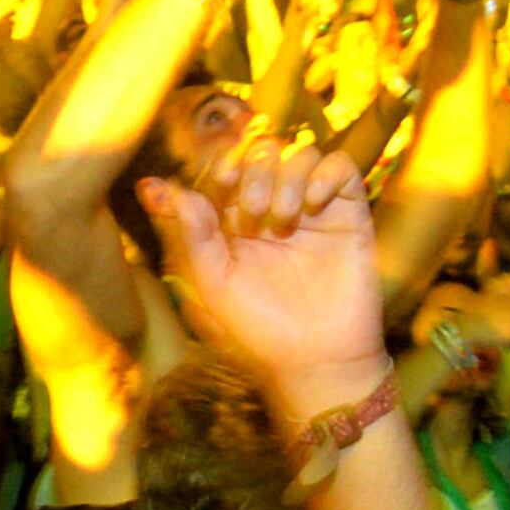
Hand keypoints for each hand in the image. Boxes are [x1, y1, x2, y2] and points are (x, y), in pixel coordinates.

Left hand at [143, 132, 385, 399]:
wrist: (315, 359)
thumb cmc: (257, 327)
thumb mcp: (212, 283)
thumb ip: (189, 235)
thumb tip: (160, 188)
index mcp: (232, 219)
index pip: (225, 165)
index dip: (220, 165)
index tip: (221, 184)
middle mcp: (272, 204)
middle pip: (261, 150)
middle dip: (252, 171)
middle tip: (252, 214)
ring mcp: (311, 206)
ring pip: (299, 151)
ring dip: (285, 175)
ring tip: (282, 220)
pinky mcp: (348, 212)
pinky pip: (340, 165)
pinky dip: (324, 174)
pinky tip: (312, 205)